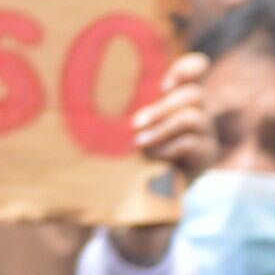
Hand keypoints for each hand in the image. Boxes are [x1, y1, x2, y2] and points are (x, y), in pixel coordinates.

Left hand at [109, 53, 212, 265]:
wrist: (139, 205)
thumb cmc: (123, 160)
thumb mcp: (119, 133)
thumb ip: (115, 112)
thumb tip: (70, 94)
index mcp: (175, 99)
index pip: (195, 70)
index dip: (187, 68)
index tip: (162, 83)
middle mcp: (195, 113)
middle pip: (194, 94)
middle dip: (163, 107)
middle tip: (134, 123)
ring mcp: (203, 136)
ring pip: (195, 118)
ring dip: (163, 127)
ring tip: (138, 143)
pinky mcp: (203, 159)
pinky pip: (194, 145)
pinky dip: (171, 148)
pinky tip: (153, 158)